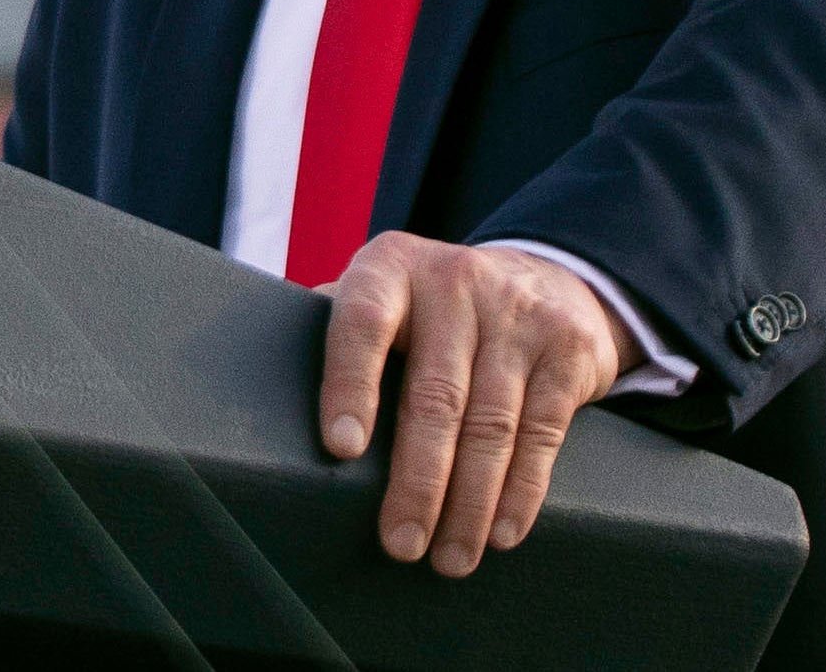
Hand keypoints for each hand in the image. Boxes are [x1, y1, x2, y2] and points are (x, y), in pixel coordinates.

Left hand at [317, 232, 622, 576]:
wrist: (546, 279)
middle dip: (417, 480)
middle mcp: (455, 281)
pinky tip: (501, 531)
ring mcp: (517, 312)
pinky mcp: (567, 347)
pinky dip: (521, 491)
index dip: (350, 385)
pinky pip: (542, 432)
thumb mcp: (385, 295)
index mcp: (391, 268)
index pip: (363, 322)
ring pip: (490, 423)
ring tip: (448, 557)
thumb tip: (258, 391)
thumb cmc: (433, 312)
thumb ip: (336, 332)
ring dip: (469, 503)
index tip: (342, 451)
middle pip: (434, 394)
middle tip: (400, 544)